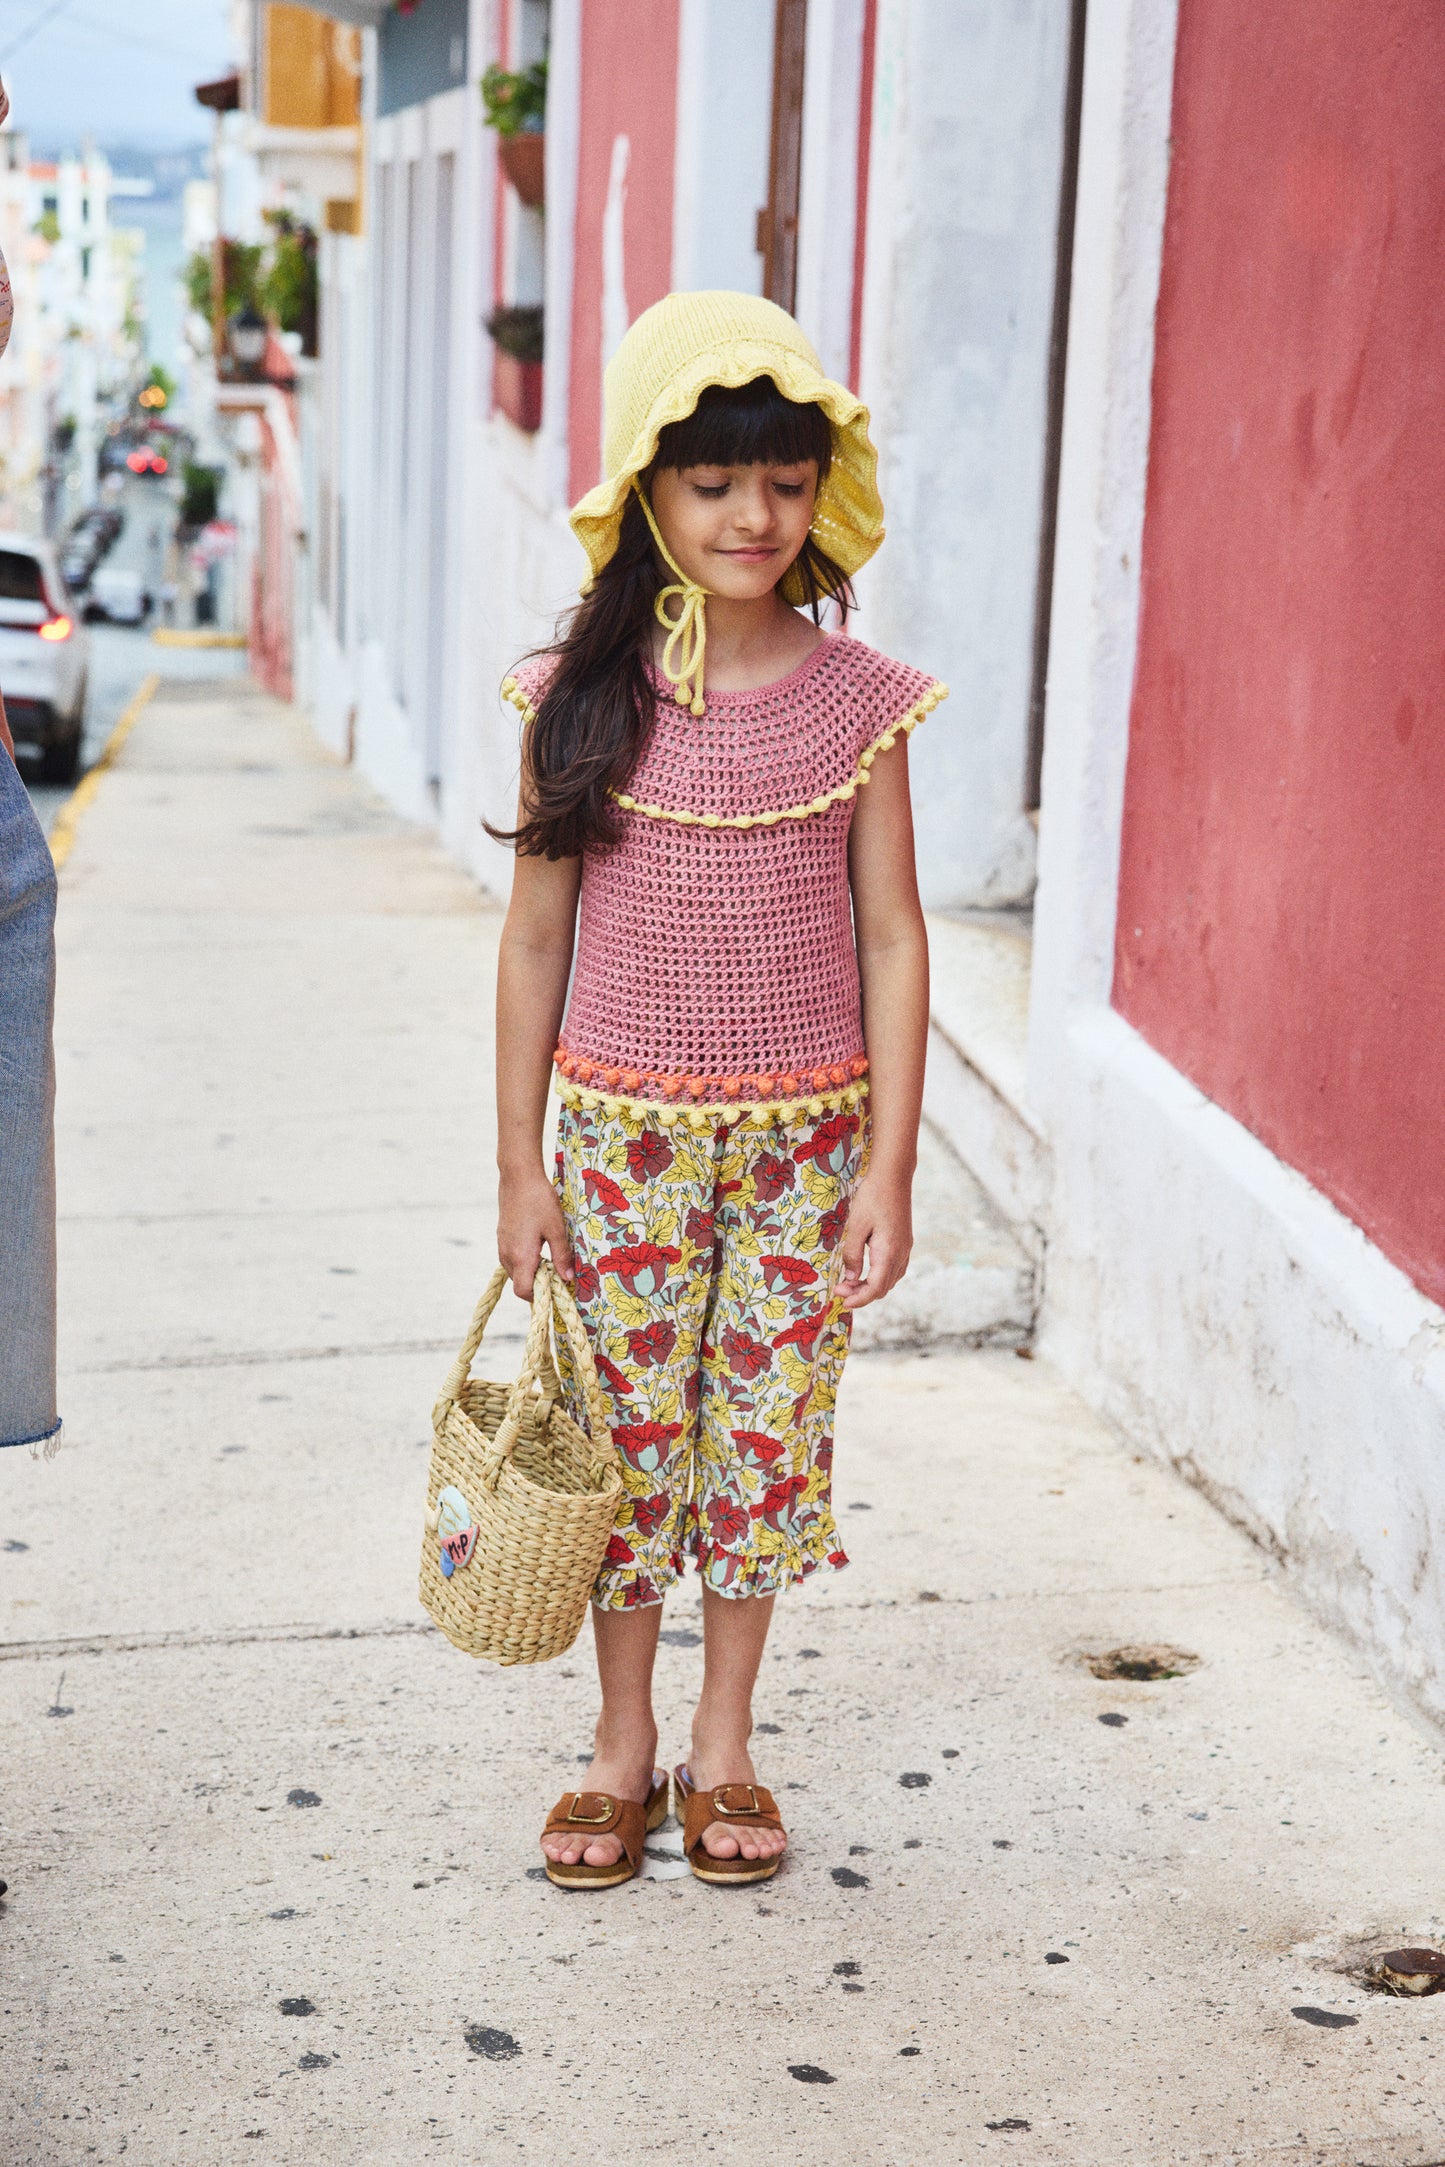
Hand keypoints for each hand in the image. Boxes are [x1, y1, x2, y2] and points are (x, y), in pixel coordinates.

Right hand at [497, 1164, 574, 1299]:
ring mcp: (503, 1246)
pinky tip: (538, 1244)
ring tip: (549, 1256)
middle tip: (557, 1271)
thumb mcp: (557, 1229)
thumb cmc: (539, 1201)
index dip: (540, 1296)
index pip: (524, 1292)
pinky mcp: (502, 1237)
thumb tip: (568, 1278)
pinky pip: (512, 1259)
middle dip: (538, 1283)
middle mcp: (507, 1255)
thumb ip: (561, 1256)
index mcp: (521, 1256)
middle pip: (520, 1283)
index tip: (556, 1287)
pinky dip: (524, 1260)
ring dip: (531, 1271)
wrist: (518, 1176)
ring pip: (515, 1271)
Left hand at [837, 1169, 912, 1310]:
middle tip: (840, 1289)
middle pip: (884, 1287)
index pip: (876, 1288)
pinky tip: (866, 1271)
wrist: (893, 1176)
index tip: (842, 1300)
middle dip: (862, 1294)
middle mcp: (901, 1254)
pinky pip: (895, 1269)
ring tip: (850, 1283)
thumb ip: (852, 1255)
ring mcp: (905, 1248)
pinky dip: (880, 1276)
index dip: (859, 1299)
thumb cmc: (872, 1197)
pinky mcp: (904, 1242)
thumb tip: (850, 1279)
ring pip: (890, 1280)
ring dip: (871, 1286)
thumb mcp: (856, 1226)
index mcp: (889, 1252)